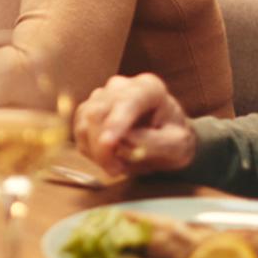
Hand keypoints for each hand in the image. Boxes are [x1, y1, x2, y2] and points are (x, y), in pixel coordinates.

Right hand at [71, 73, 196, 175]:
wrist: (166, 137)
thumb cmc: (175, 139)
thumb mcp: (178, 146)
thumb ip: (155, 144)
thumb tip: (123, 144)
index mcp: (148, 88)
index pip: (128, 101)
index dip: (116, 122)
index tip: (108, 143)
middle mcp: (120, 87)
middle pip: (97, 112)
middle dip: (102, 147)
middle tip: (117, 170)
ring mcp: (100, 97)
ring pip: (83, 124)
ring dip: (96, 152)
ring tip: (118, 166)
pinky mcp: (87, 111)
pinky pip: (79, 133)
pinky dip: (91, 151)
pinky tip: (110, 158)